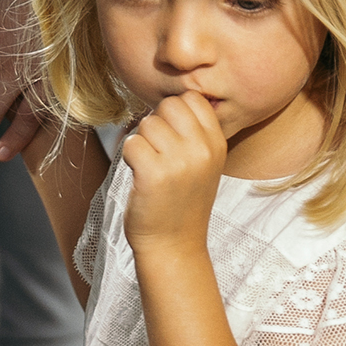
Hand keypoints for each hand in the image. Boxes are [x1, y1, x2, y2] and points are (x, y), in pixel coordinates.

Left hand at [122, 94, 227, 256]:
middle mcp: (203, 149)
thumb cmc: (180, 202)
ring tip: (151, 169)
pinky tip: (140, 177)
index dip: (175, 114)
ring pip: (147, 123)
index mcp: (217, 143)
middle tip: (158, 154)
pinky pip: (131, 143)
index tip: (172, 139)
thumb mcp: (203, 164)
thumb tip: (167, 99)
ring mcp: (180, 161)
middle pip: (168, 105)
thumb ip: (193, 131)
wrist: (174, 246)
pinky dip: (128, 158)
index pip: (193, 99)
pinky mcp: (154, 174)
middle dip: (157, 124)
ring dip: (141, 143)